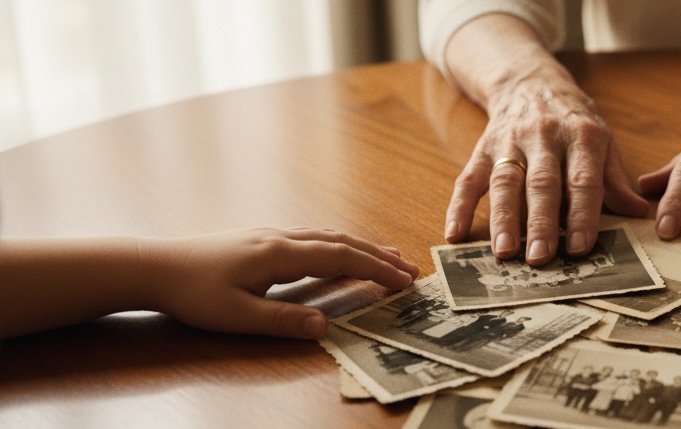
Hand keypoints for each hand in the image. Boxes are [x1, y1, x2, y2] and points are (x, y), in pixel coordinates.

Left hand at [148, 228, 417, 338]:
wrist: (154, 266)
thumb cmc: (191, 293)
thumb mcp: (236, 316)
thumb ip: (282, 320)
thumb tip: (325, 326)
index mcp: (279, 255)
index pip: (341, 258)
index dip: (376, 269)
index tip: (405, 280)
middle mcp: (280, 239)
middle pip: (341, 242)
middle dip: (379, 256)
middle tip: (411, 269)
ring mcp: (270, 236)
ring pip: (327, 236)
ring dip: (361, 246)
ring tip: (387, 257)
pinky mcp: (260, 241)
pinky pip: (312, 238)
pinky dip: (338, 244)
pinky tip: (339, 251)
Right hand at [444, 75, 647, 264]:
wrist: (531, 82)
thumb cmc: (574, 121)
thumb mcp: (602, 141)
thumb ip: (615, 179)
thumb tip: (640, 213)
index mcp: (582, 136)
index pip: (583, 180)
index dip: (582, 214)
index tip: (579, 247)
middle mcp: (545, 137)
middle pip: (542, 183)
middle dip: (540, 222)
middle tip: (540, 258)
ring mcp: (510, 142)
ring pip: (505, 182)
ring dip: (503, 219)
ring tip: (503, 251)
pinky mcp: (483, 148)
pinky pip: (468, 178)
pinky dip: (459, 206)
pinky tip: (454, 233)